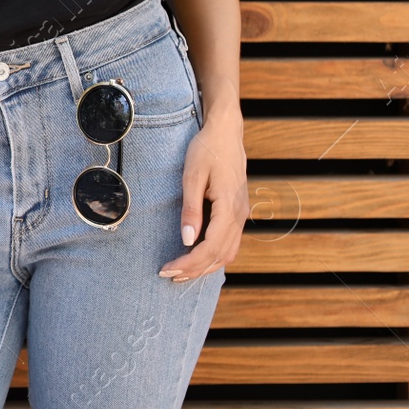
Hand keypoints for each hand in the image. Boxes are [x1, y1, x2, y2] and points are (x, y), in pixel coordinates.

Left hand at [159, 107, 246, 281]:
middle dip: (194, 270)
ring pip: (228, 252)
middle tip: (168, 276)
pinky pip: (230, 243)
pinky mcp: (238, 212)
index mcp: (229, 207)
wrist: (225, 132)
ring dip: (205, 266)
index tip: (167, 269)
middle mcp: (240, 215)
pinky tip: (197, 257)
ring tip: (180, 273)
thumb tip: (187, 240)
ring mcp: (242, 214)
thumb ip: (191, 209)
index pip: (211, 248)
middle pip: (220, 255)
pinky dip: (214, 256)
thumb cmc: (206, 150)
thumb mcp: (192, 176)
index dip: (189, 263)